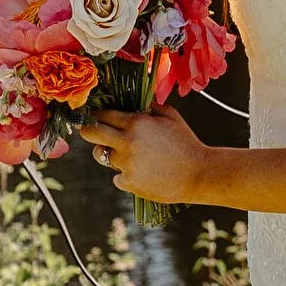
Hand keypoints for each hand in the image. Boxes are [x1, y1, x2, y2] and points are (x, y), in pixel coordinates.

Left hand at [82, 105, 211, 206]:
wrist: (199, 174)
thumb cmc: (186, 143)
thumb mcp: (171, 117)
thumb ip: (150, 107)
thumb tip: (136, 104)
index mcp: (136, 123)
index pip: (103, 114)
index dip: (97, 114)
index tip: (95, 116)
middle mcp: (127, 142)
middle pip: (90, 132)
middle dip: (86, 129)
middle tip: (88, 130)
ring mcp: (126, 164)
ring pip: (102, 155)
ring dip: (109, 153)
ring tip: (126, 154)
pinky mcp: (129, 182)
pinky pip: (116, 176)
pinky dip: (125, 174)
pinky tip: (142, 172)